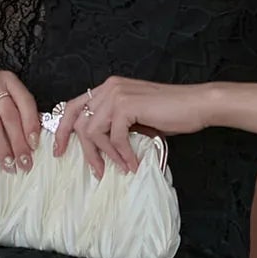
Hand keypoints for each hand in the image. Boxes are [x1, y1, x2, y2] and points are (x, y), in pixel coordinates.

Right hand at [0, 66, 41, 171]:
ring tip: (8, 164)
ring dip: (2, 147)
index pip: (25, 102)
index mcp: (6, 79)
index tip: (34, 145)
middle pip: (9, 115)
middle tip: (24, 162)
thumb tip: (30, 139)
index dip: (31, 125)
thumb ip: (13, 108)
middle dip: (19, 142)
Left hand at [50, 76, 211, 180]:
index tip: (59, 150)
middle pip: (79, 121)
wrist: (196, 104)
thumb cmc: (171, 113)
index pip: (74, 106)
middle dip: (82, 149)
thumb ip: (115, 126)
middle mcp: (108, 87)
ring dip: (105, 155)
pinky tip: (132, 163)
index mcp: (108, 88)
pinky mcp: (127, 105)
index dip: (63, 129)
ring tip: (118, 168)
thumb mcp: (135, 119)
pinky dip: (122, 154)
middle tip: (93, 169)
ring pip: (93, 131)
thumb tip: (97, 149)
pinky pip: (114, 137)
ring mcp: (116, 94)